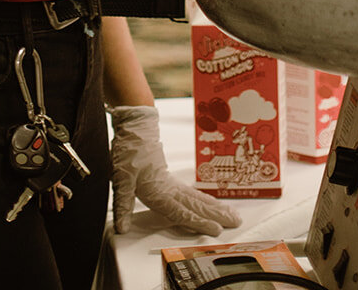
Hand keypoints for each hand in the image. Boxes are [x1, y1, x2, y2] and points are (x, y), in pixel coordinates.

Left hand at [109, 105, 241, 236]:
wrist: (136, 126)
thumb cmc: (129, 150)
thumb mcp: (121, 178)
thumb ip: (123, 205)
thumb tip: (122, 228)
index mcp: (159, 191)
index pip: (181, 212)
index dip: (199, 222)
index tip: (216, 230)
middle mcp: (170, 188)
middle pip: (196, 205)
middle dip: (217, 215)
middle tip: (236, 222)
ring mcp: (173, 182)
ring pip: (197, 197)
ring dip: (215, 207)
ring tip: (232, 213)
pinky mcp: (171, 178)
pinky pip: (192, 192)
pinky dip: (205, 199)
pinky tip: (212, 204)